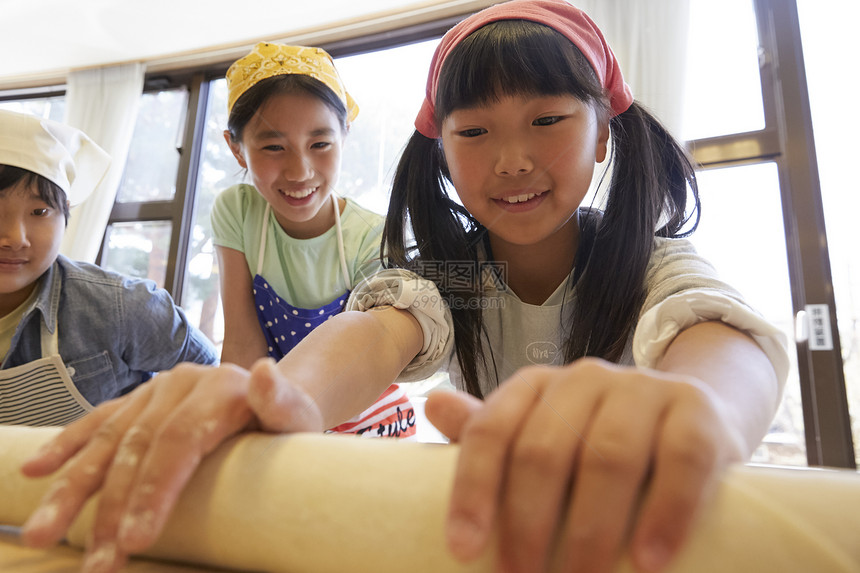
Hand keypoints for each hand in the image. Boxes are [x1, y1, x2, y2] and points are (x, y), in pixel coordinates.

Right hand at [19, 358, 321, 572]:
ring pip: (107, 441)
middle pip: (137, 448)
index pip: (181, 441)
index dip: (154, 489)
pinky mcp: (138, 400)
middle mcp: (181, 385)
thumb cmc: (287, 424)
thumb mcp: (297, 416)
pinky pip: (96, 423)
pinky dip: (65, 446)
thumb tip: (266, 371)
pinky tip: (35, 471)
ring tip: (44, 532)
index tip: (136, 539)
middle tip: (98, 564)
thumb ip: (283, 401)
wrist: (273, 401)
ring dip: (72, 490)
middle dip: (111, 510)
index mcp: (219, 388)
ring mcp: (155, 391)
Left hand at [425, 357, 744, 572]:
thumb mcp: (544, 433)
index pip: (492, 430)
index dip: (472, 490)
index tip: (464, 551)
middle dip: (529, 523)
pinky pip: (681, 459)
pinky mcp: (697, 411)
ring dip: (592, 528)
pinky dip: (666, 514)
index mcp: (537, 385)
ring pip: (609, 455)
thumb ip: (494, 431)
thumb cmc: (600, 436)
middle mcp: (585, 378)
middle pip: (544, 448)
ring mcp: (643, 389)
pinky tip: (650, 560)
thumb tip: (433, 405)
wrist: (692, 413)